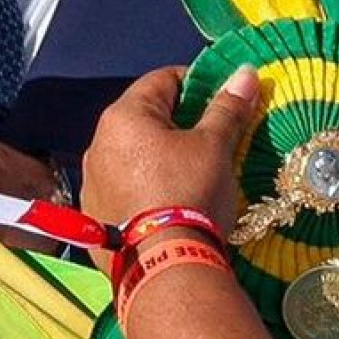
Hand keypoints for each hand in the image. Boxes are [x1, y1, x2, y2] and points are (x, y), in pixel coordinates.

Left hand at [80, 63, 261, 233]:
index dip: (198, 83)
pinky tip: (169, 203)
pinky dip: (145, 187)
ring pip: (133, 155)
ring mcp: (92, 181)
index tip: (222, 99)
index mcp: (124, 116)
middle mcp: (99, 143)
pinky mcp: (95, 215)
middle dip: (180, 123)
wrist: (165, 266)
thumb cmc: (190, 193)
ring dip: (161, 156)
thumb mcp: (215, 147)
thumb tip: (246, 72)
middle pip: (145, 118)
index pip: (163, 80)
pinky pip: (124, 188)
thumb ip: (227, 108)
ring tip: (193, 175)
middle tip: (214, 138)